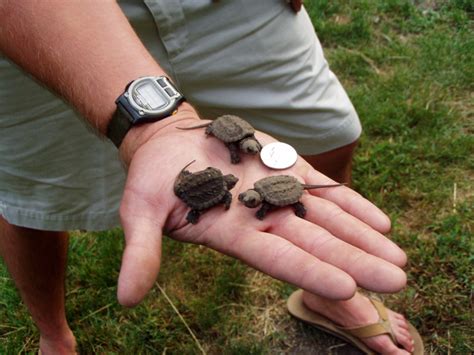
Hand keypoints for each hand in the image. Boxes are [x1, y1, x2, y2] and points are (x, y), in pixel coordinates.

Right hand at [116, 104, 406, 306]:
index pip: (275, 258)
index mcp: (231, 233)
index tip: (347, 288)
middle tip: (396, 283)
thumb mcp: (139, 213)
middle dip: (355, 263)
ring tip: (397, 259)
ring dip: (363, 238)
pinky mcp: (283, 168)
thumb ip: (141, 251)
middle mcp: (261, 219)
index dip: (308, 271)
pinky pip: (322, 189)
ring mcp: (276, 193)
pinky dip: (351, 203)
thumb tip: (125, 299)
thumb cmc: (151, 180)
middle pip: (314, 244)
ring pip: (327, 219)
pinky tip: (380, 221)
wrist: (168, 143)